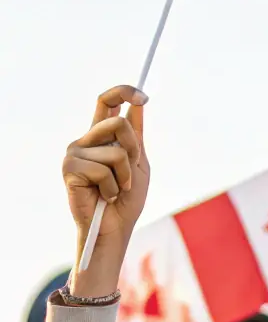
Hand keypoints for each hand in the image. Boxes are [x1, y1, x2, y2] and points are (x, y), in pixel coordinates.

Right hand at [63, 85, 148, 294]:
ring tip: (116, 189)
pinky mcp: (70, 169)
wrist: (115, 228)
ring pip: (116, 151)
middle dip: (134, 150)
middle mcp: (86, 140)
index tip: (144, 96)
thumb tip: (138, 103)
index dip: (124, 92)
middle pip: (118, 123)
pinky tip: (104, 196)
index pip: (107, 101)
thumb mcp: (138, 163)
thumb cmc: (127, 199)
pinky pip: (104, 170)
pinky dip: (113, 187)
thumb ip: (136, 135)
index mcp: (102, 136)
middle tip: (130, 172)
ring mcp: (75, 153)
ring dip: (125, 176)